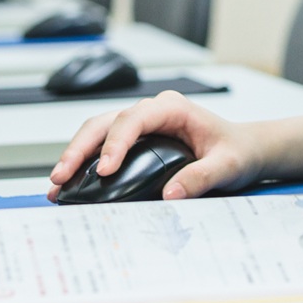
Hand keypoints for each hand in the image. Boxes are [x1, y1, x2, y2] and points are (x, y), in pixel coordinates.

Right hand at [46, 90, 266, 200]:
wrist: (244, 149)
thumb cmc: (237, 151)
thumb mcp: (227, 165)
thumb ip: (202, 178)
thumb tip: (170, 194)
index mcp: (172, 108)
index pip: (133, 119)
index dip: (114, 143)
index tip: (104, 170)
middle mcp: (152, 111)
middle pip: (105, 122)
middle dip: (79, 148)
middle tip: (62, 176)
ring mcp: (141, 123)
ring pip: (97, 131)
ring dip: (75, 154)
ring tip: (58, 182)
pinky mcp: (135, 140)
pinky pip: (103, 144)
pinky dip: (84, 161)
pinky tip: (71, 182)